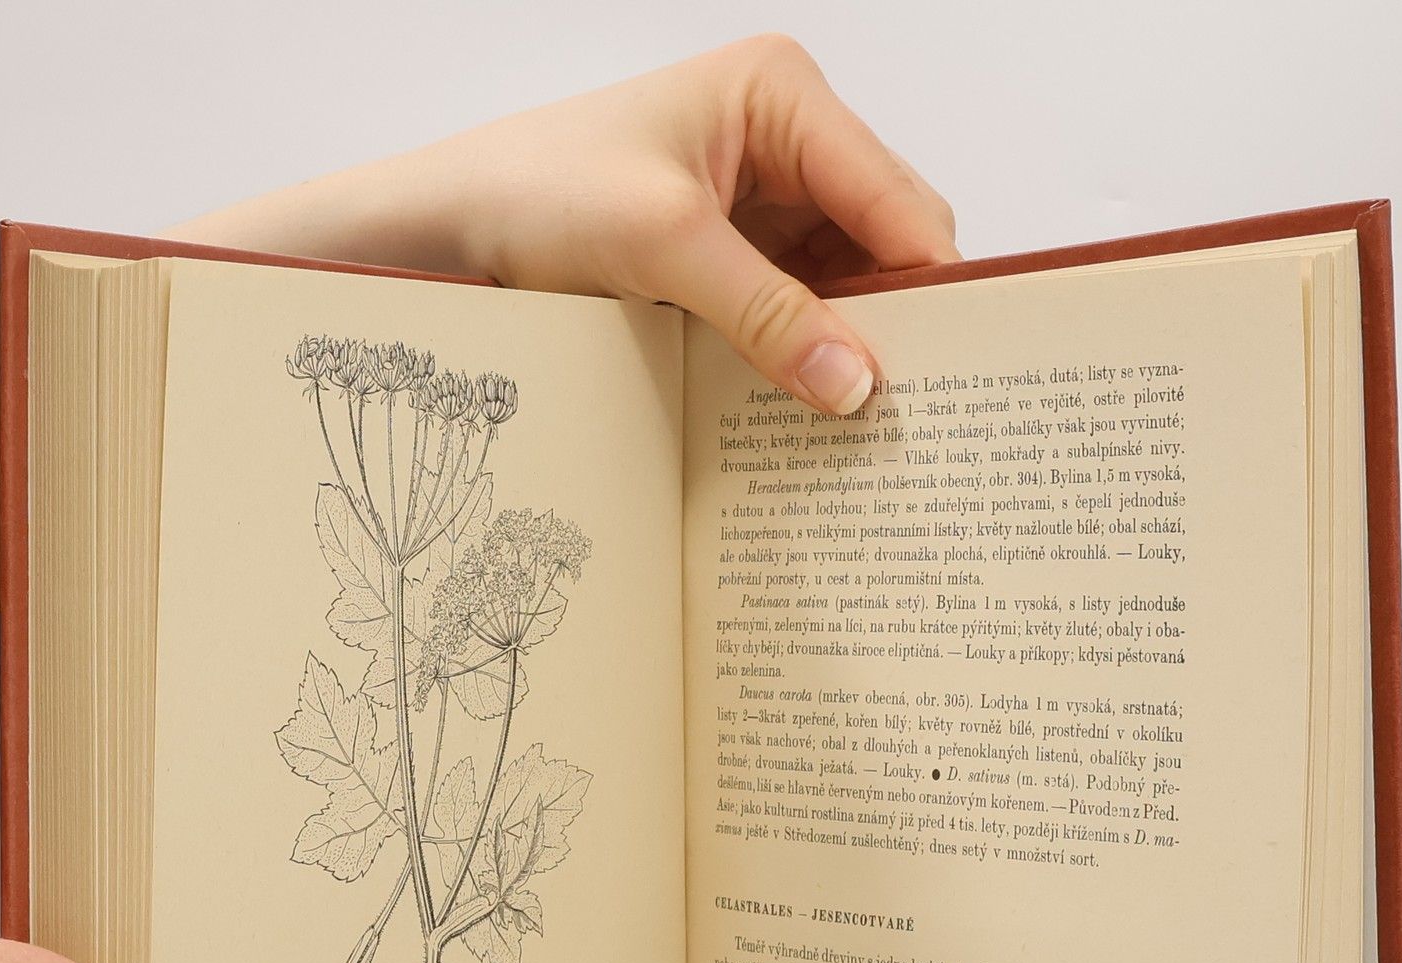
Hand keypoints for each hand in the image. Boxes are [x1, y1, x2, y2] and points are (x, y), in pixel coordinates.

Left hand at [186, 36, 960, 418]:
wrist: (446, 227)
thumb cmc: (537, 192)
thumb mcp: (663, 247)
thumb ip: (769, 315)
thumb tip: (860, 387)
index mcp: (784, 96)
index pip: (898, 199)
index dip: (930, 286)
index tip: (955, 372)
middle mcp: (785, 141)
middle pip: (885, 244)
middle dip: (894, 323)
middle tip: (911, 415)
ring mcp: (761, 203)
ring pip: (847, 288)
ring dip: (850, 351)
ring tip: (863, 427)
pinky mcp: (731, 259)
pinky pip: (798, 314)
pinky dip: (806, 361)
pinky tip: (808, 411)